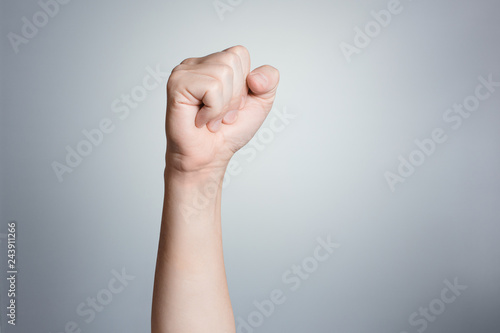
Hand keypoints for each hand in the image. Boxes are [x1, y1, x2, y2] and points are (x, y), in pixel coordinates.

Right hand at [165, 45, 279, 173]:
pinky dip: (213, 110)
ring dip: (223, 105)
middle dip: (235, 96)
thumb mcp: (260, 102)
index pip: (240, 54)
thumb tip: (254, 76)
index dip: (243, 85)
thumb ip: (269, 80)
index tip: (231, 105)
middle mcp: (197, 64)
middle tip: (221, 114)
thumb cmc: (229, 132)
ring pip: (222, 73)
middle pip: (232, 61)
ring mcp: (184, 72)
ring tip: (211, 118)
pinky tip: (201, 119)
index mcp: (214, 63)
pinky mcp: (177, 84)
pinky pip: (211, 87)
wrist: (209, 158)